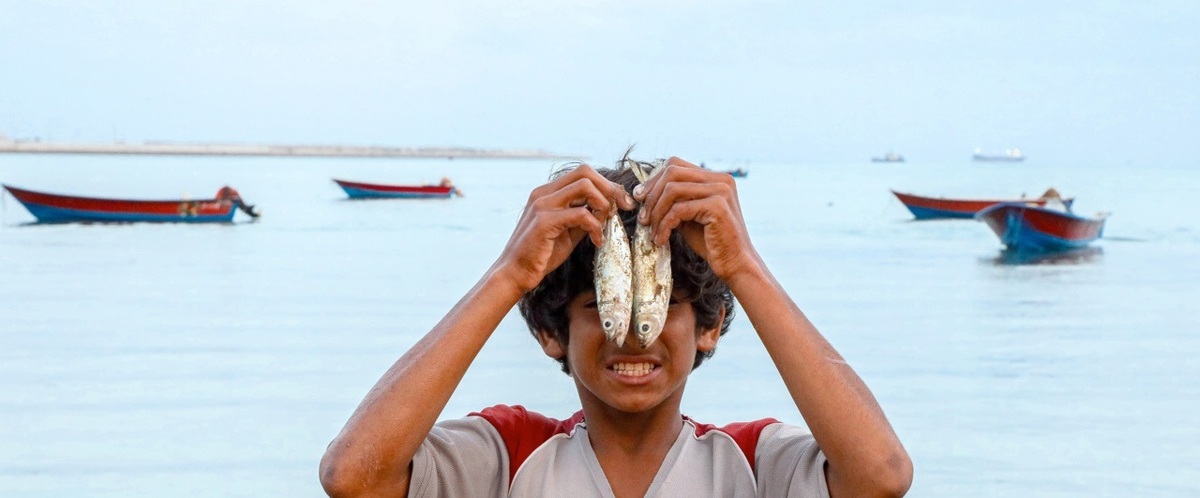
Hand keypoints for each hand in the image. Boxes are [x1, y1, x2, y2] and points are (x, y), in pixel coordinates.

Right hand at [496, 165, 636, 292]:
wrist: (516, 274)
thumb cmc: (541, 255)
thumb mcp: (568, 232)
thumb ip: (584, 217)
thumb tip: (608, 209)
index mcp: (547, 192)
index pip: (582, 173)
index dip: (607, 184)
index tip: (622, 202)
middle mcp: (543, 193)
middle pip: (585, 171)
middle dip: (610, 188)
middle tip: (623, 207)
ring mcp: (542, 205)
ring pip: (585, 186)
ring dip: (603, 204)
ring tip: (605, 225)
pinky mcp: (544, 221)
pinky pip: (582, 214)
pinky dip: (596, 227)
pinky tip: (596, 241)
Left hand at [633, 157, 757, 281]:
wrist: (735, 264)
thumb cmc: (711, 243)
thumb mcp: (688, 216)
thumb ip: (673, 201)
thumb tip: (643, 192)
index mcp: (715, 177)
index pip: (675, 164)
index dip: (653, 180)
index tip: (640, 199)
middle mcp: (721, 179)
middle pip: (672, 172)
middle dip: (652, 195)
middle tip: (643, 218)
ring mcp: (721, 191)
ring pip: (672, 190)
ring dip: (656, 212)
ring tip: (652, 231)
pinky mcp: (717, 206)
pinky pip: (679, 209)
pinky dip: (665, 225)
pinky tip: (661, 240)